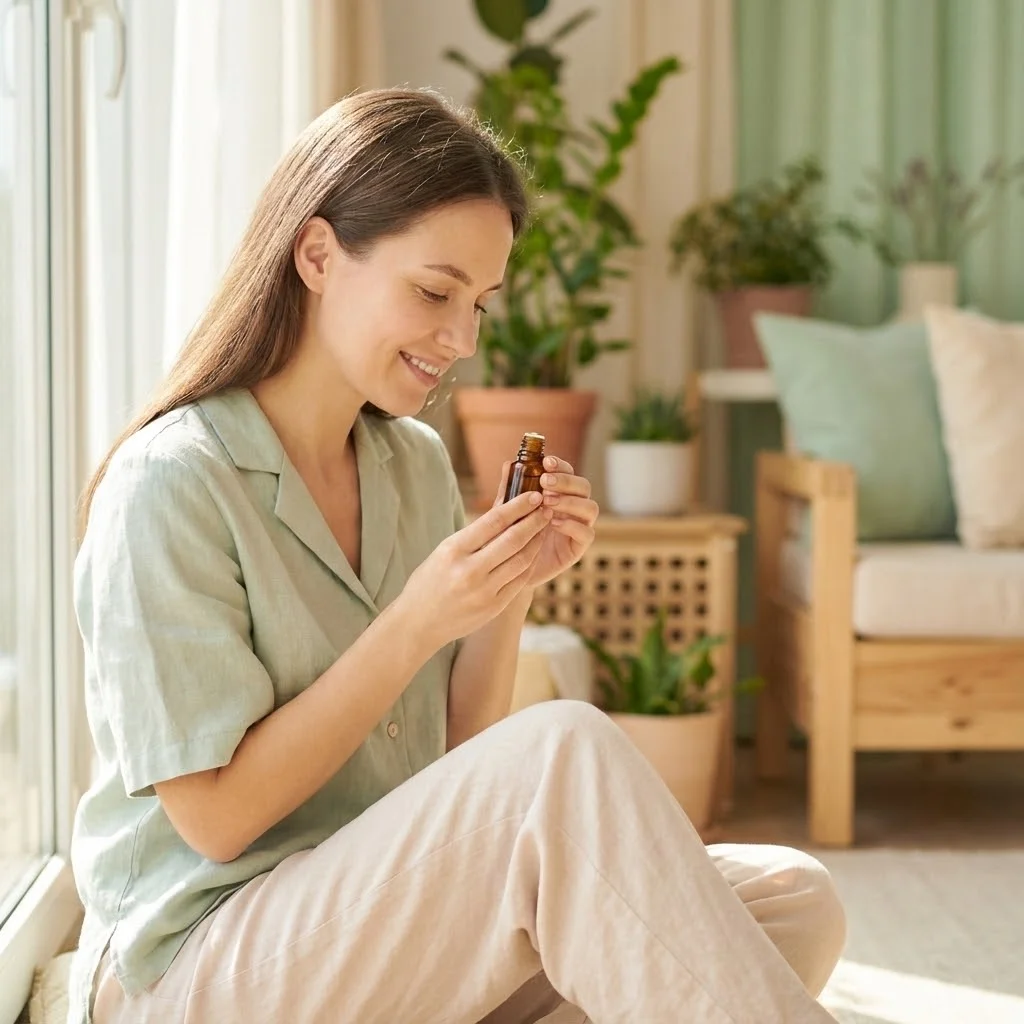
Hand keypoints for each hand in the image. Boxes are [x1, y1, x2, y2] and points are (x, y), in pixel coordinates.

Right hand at [400, 491, 551, 648]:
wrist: (418, 623)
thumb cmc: (430, 581)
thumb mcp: (443, 552)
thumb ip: (472, 536)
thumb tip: (504, 513)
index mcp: (453, 550)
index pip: (493, 521)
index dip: (518, 506)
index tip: (533, 495)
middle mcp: (469, 570)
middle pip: (513, 539)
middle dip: (534, 521)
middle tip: (547, 508)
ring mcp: (483, 591)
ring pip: (522, 560)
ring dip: (537, 541)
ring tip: (544, 528)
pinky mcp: (493, 607)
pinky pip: (520, 580)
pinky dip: (530, 563)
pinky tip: (534, 552)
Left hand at [513, 455, 597, 587]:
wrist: (508, 570)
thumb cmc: (509, 536)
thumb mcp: (506, 511)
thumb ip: (510, 490)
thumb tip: (508, 463)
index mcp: (558, 494)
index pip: (568, 473)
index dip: (560, 466)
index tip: (546, 462)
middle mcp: (572, 508)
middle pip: (584, 486)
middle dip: (566, 482)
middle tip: (545, 483)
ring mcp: (578, 527)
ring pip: (590, 508)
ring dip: (570, 502)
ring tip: (547, 503)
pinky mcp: (578, 548)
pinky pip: (587, 534)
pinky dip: (572, 525)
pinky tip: (554, 523)